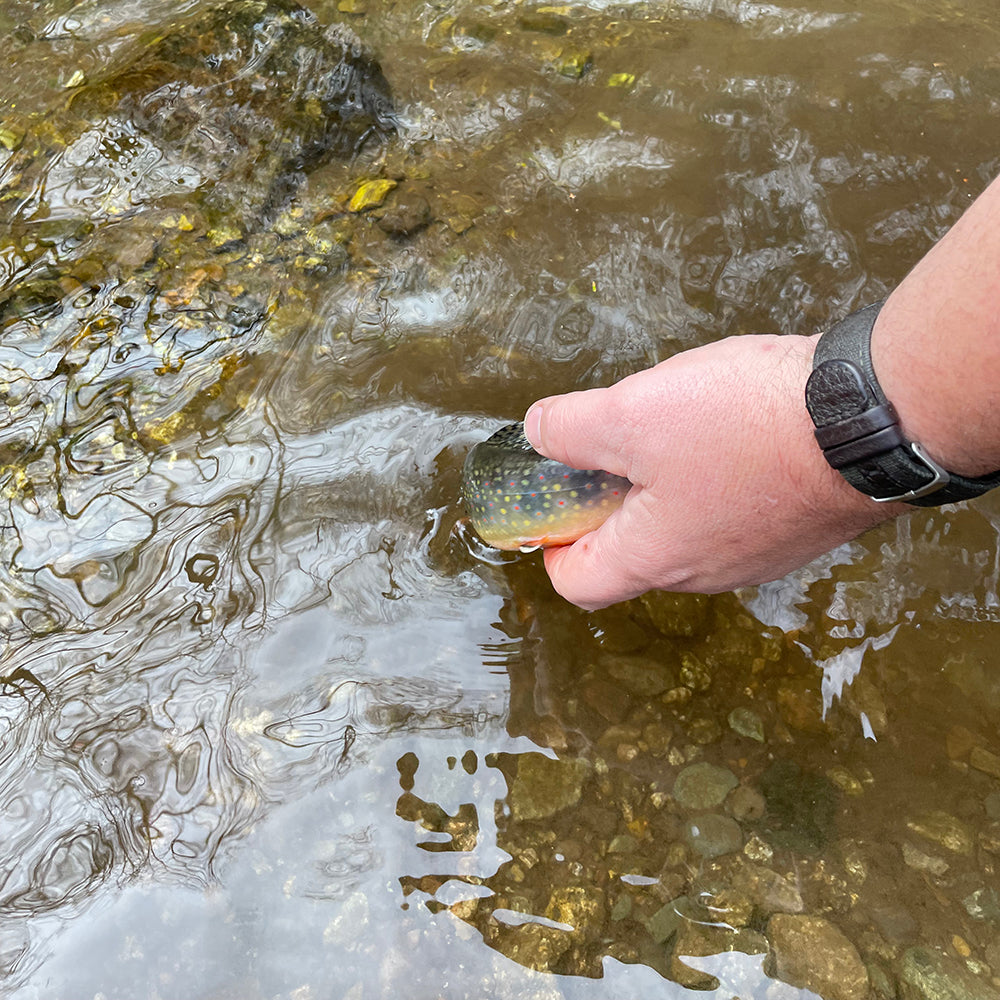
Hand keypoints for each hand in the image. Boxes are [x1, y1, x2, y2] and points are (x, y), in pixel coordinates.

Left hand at [523, 333, 901, 608]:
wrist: (872, 418)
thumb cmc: (747, 425)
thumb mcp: (631, 415)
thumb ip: (570, 429)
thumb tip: (539, 433)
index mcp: (654, 559)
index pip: (577, 583)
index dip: (551, 540)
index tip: (554, 494)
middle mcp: (705, 572)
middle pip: (631, 551)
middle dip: (609, 498)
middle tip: (614, 440)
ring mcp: (756, 554)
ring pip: (683, 527)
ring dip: (663, 482)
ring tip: (676, 423)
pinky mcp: (795, 527)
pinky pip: (731, 510)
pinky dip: (713, 476)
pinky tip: (729, 426)